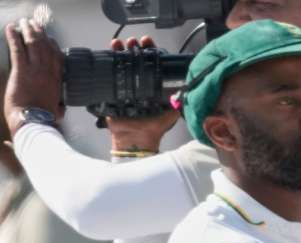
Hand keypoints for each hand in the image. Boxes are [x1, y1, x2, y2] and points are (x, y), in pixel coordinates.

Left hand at [4, 18, 64, 136]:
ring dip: (28, 30)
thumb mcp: (58, 112)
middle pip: (46, 46)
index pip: (58, 57)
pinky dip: (14, 37)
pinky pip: (17, 49)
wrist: (35, 122)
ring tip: (25, 22)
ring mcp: (35, 70)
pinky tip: (11, 29)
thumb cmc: (45, 119)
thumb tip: (61, 108)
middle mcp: (48, 72)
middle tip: (36, 24)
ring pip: (33, 44)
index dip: (53, 45)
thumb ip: (60, 106)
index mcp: (57, 81)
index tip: (50, 39)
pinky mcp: (21, 71)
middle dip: (40, 33)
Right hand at [105, 37, 180, 151]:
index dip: (151, 51)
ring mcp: (125, 86)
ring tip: (119, 43)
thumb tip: (188, 89)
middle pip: (137, 60)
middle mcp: (140, 84)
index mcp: (154, 86)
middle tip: (134, 41)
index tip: (148, 43)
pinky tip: (109, 52)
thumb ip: (179, 102)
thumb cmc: (154, 128)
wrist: (136, 138)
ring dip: (120, 51)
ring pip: (122, 63)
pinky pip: (109, 74)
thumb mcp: (171, 113)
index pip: (153, 63)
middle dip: (135, 48)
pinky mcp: (112, 91)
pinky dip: (108, 62)